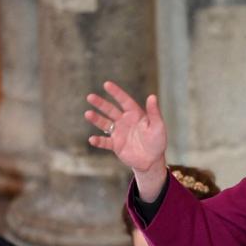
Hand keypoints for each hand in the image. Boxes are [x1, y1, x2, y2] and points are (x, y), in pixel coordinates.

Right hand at [85, 81, 167, 199]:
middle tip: (90, 97)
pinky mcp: (115, 145)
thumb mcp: (158, 126)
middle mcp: (124, 121)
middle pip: (110, 110)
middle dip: (100, 103)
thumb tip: (152, 96)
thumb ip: (154, 112)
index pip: (124, 101)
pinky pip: (105, 142)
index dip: (116, 92)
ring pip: (105, 124)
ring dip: (96, 119)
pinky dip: (98, 141)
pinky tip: (92, 139)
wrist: (152, 160)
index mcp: (135, 114)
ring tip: (88, 114)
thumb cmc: (157, 141)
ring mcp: (118, 133)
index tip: (106, 84)